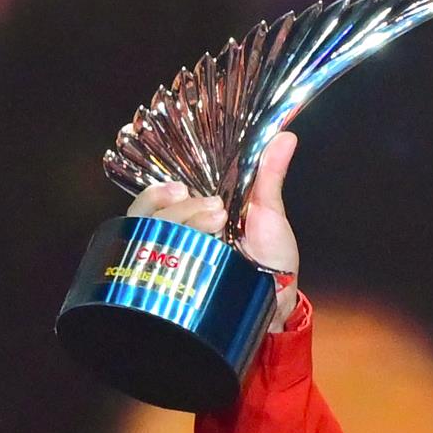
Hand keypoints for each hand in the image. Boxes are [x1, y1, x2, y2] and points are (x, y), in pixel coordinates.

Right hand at [132, 130, 300, 283]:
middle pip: (146, 217)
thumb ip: (268, 173)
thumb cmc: (272, 255)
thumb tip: (285, 137)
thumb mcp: (269, 209)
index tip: (179, 189)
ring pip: (148, 239)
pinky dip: (169, 259)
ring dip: (178, 227)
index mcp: (195, 210)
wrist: (278, 294)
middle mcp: (180, 231)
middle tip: (217, 211)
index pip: (157, 198)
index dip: (157, 192)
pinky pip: (154, 270)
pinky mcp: (178, 281)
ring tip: (216, 228)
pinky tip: (194, 255)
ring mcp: (178, 256)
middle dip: (178, 210)